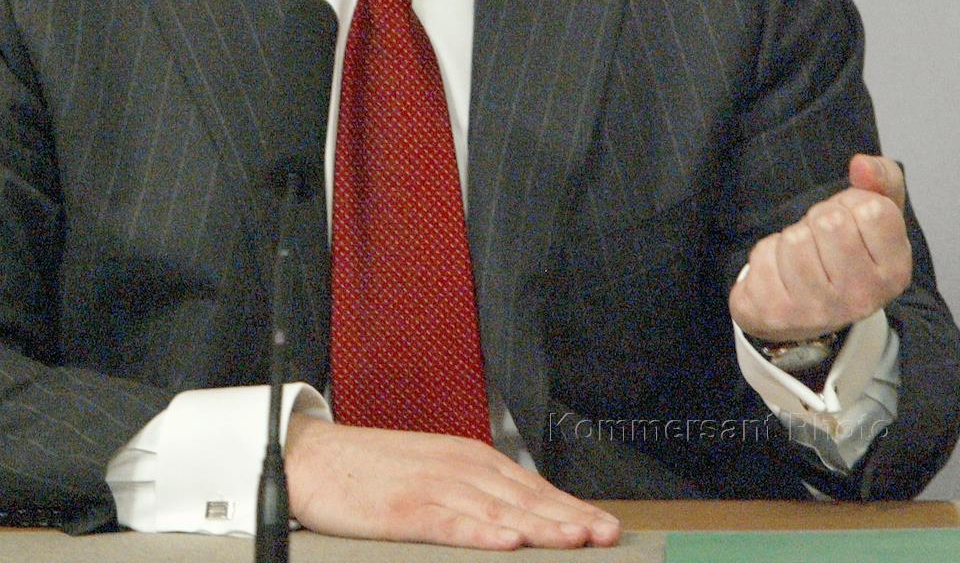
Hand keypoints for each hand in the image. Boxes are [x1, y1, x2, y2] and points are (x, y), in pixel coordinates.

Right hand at [284, 415, 621, 549]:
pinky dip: (481, 533)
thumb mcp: (432, 470)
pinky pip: (450, 523)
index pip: (530, 485)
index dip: (568, 506)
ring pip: (498, 510)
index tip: (602, 523)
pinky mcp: (404, 509)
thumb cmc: (373, 469)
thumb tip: (515, 515)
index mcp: (467, 458)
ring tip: (576, 539)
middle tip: (607, 534)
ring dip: (540, 526)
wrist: (313, 457)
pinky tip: (507, 543)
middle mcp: (458, 468)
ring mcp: (433, 487)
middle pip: (524, 497)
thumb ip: (472, 490)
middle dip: (569, 518)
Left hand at [728, 154, 912, 341]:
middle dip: (818, 219)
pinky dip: (767, 255)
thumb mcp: (875, 213)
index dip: (854, 204)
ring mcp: (819, 311)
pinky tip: (781, 273)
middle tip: (821, 240)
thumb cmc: (844, 252)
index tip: (852, 223)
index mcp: (894, 273)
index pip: (873, 210)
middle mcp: (862, 298)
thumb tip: (861, 164)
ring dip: (791, 239)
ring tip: (802, 257)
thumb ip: (881, 178)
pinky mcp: (777, 313)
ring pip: (794, 239)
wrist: (805, 309)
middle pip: (829, 221)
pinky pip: (763, 256)